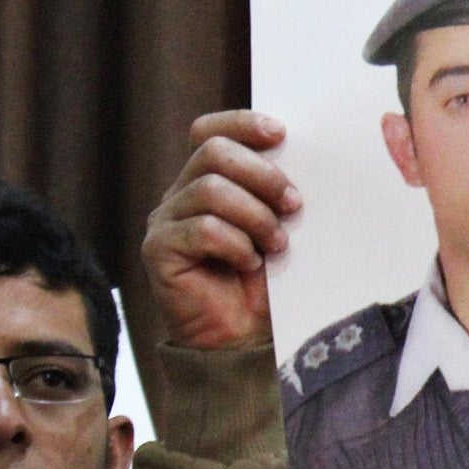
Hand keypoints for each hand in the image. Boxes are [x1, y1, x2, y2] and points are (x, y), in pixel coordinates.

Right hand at [141, 111, 299, 352]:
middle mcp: (181, 196)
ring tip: (277, 247)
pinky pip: (200, 229)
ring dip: (255, 216)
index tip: (281, 133)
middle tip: (294, 206)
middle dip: (262, 174)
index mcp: (208, 182)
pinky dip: (235, 244)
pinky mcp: (158, 251)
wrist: (246, 344)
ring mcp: (166, 222)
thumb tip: (310, 162)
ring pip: (209, 189)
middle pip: (213, 152)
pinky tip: (250, 265)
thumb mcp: (281, 233)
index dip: (242, 124)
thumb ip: (281, 198)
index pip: (210, 132)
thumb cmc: (267, 288)